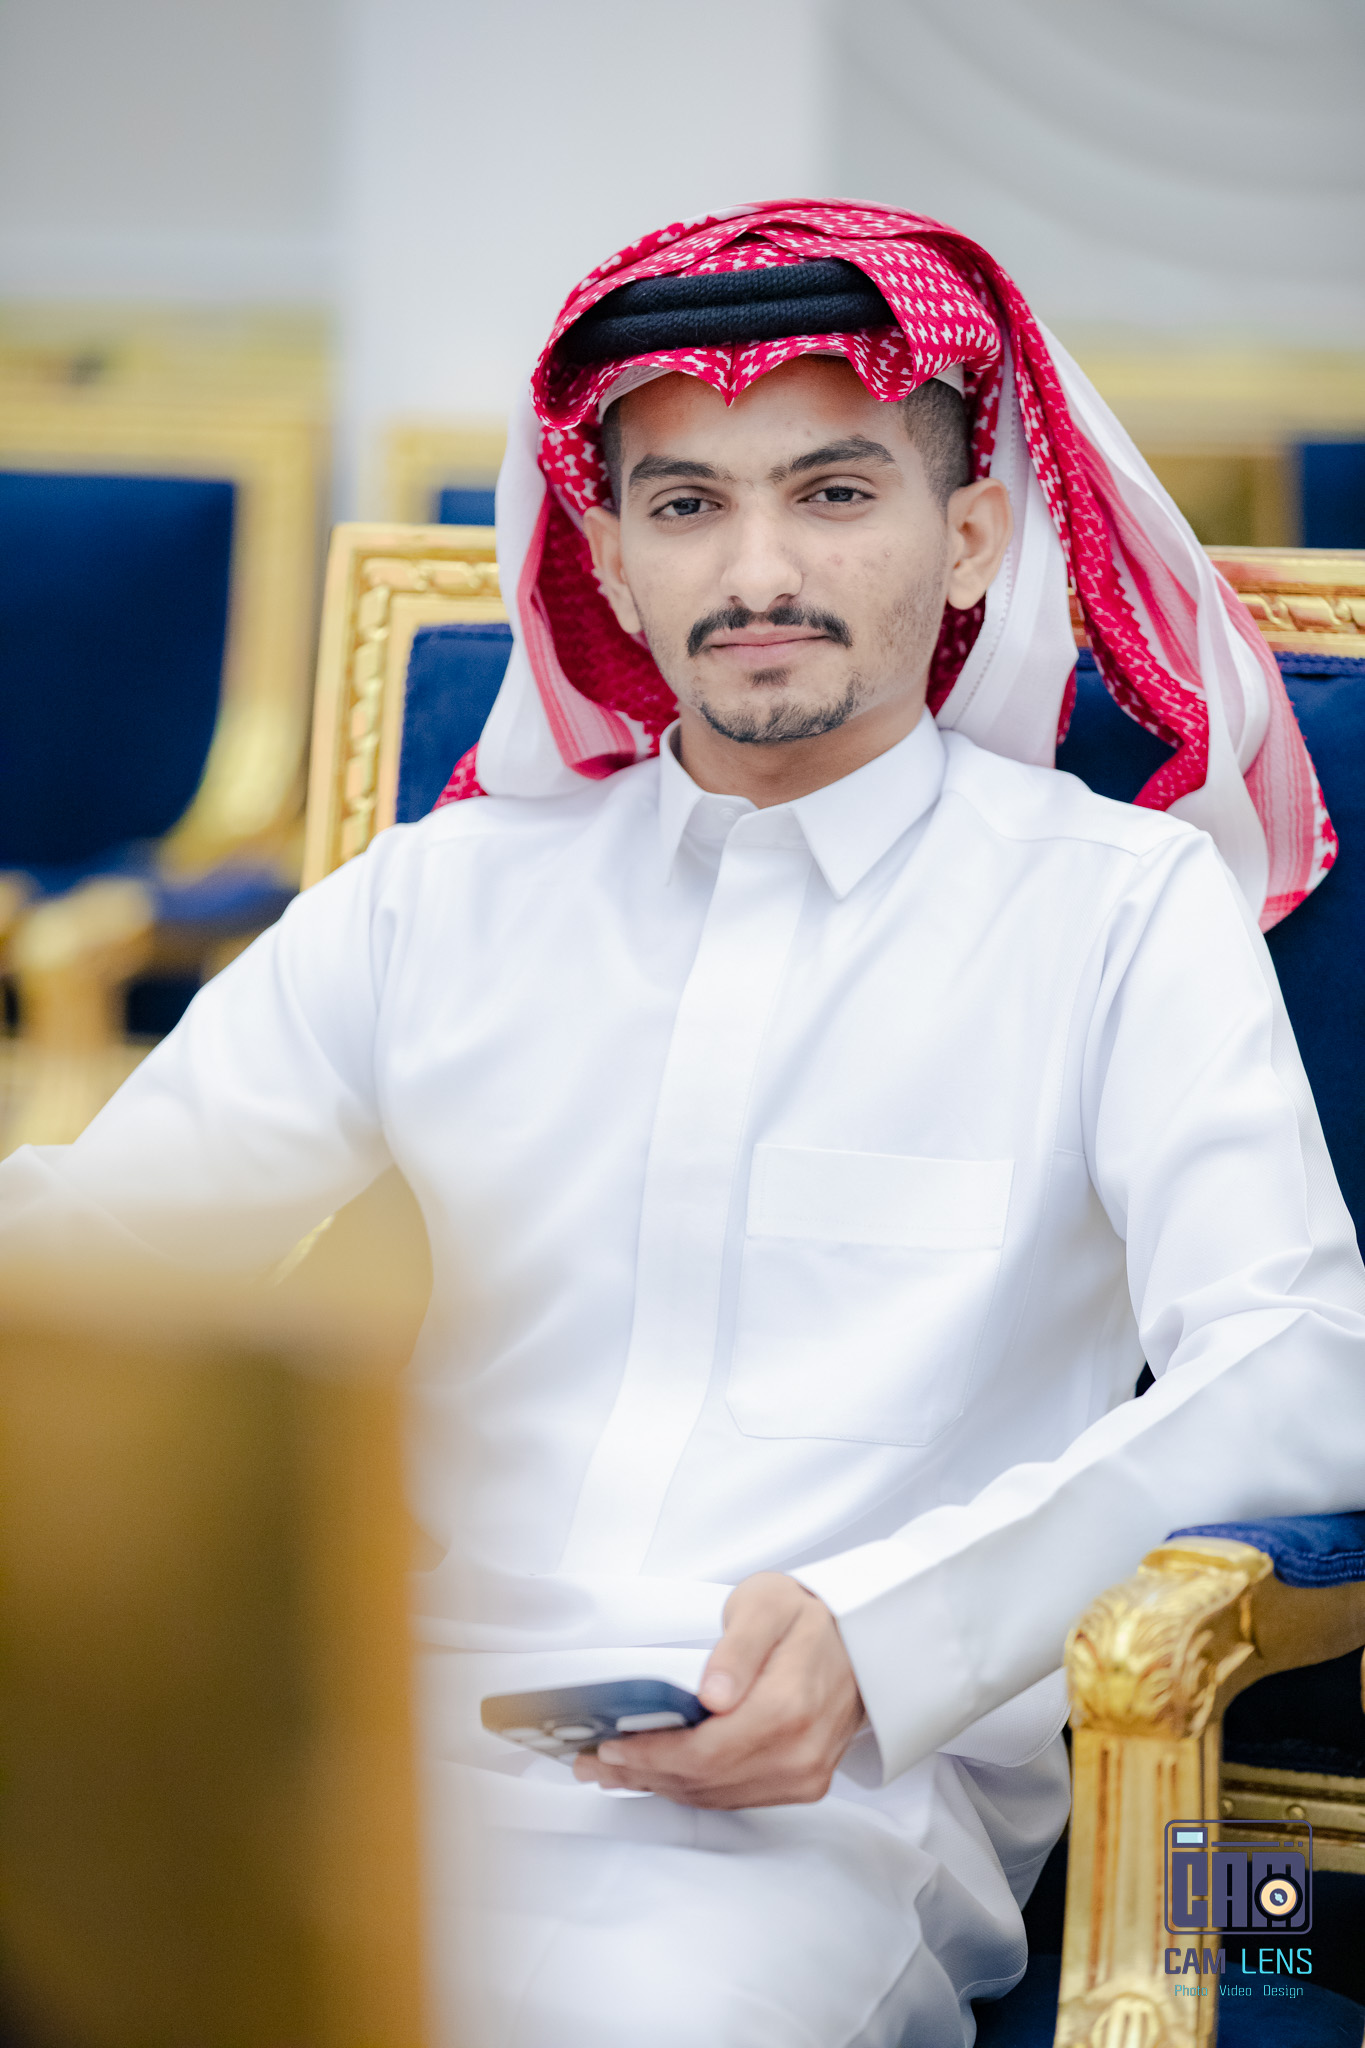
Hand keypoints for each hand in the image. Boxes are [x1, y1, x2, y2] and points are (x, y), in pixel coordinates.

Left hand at [572, 1573, 864, 1807]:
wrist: (862, 1639)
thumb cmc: (808, 1616)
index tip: (610, 1747)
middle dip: (642, 1774)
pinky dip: (693, 1788)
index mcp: (789, 1706)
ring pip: (717, 1795)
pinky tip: (662, 1776)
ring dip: (661, 1786)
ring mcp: (804, 1774)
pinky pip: (737, 1797)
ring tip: (614, 1772)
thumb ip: (737, 1648)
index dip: (652, 1755)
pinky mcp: (803, 1783)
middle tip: (592, 1763)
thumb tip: (713, 1695)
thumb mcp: (766, 1605)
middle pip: (705, 1781)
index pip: (705, 1751)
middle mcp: (799, 1752)